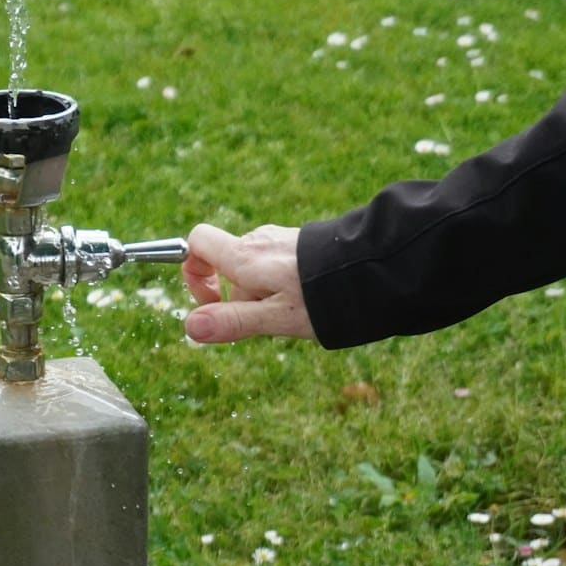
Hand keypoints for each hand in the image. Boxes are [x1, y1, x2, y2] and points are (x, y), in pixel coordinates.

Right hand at [180, 223, 315, 342]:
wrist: (376, 269)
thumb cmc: (324, 298)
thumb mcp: (275, 318)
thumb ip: (232, 321)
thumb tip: (189, 326)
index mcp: (244, 257)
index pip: (196, 242)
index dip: (192, 271)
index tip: (210, 300)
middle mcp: (258, 240)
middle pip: (227, 264)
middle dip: (237, 295)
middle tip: (268, 320)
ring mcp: (281, 239)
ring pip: (254, 268)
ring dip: (262, 293)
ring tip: (296, 312)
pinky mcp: (300, 244)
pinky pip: (276, 264)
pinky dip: (281, 284)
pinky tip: (308, 299)